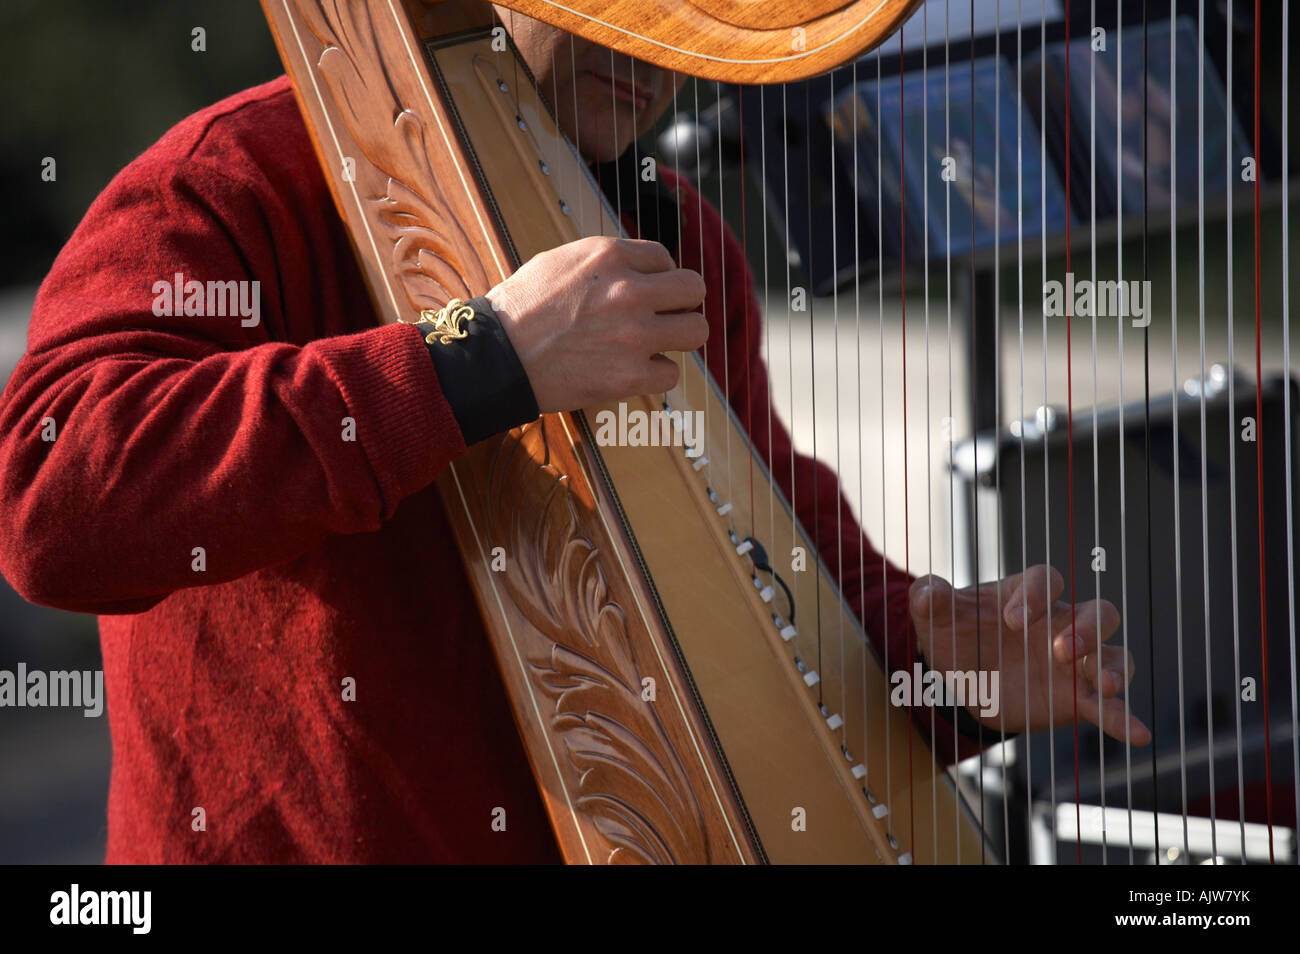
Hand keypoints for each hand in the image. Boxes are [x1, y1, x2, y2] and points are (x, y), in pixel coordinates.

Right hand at [484, 236, 708, 412]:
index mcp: (611, 256)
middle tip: (662, 316)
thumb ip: (607, 262)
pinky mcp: (630, 376)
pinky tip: (632, 370)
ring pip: (696, 331)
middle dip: (680, 303)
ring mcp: (634, 335)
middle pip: (694, 290)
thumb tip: (642, 269)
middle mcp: (629, 291)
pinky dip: (655, 374)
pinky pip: (672, 374)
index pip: (666, 259)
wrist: (497, 356)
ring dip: (678, 338)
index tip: (643, 293)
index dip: (657, 278)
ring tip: (654, 343)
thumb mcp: (561, 261)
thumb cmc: (522, 309)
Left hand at [909, 564, 1151, 744]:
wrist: (959, 677)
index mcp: (1027, 595)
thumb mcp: (935, 616)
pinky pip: (1110, 706)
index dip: (1035, 595)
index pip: (1045, 580)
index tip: (1013, 620)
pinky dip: (1124, 718)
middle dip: (1086, 630)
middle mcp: (1060, 623)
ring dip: (1113, 668)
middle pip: (1097, 613)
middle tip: (1060, 651)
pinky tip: (1139, 734)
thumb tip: (926, 593)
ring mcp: (1075, 662)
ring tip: (1105, 686)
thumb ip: (930, 598)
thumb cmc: (955, 633)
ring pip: (1113, 654)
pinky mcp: (1077, 698)